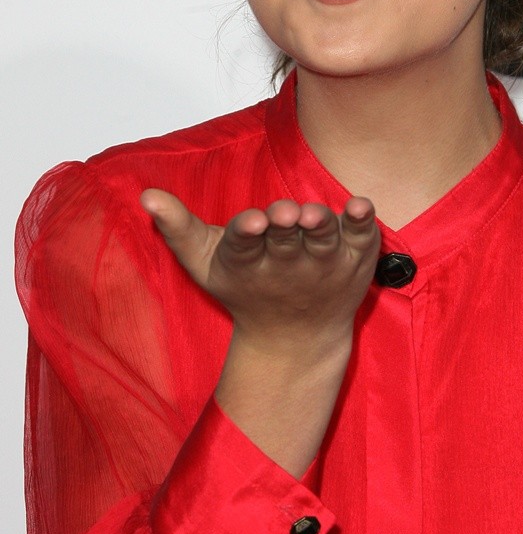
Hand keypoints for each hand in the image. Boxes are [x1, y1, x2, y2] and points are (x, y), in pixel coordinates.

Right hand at [140, 191, 380, 349]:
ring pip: (324, 241)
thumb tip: (147, 195)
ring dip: (321, 226)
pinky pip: (363, 238)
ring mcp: (325, 263)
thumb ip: (178, 228)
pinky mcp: (355, 258)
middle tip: (284, 214)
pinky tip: (362, 205)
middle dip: (285, 228)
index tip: (252, 222)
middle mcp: (289, 265)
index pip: (246, 245)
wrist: (298, 338)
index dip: (248, 232)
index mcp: (250, 263)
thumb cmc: (246, 289)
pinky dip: (363, 224)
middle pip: (286, 242)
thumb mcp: (206, 263)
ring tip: (314, 214)